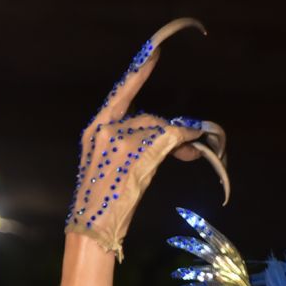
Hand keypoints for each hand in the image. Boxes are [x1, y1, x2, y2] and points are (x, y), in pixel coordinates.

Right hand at [65, 19, 228, 261]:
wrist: (92, 231)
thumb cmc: (102, 208)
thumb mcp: (108, 170)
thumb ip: (127, 149)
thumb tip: (166, 141)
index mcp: (94, 131)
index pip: (120, 94)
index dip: (140, 75)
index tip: (155, 55)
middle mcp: (104, 130)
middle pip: (145, 117)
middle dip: (169, 131)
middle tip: (189, 144)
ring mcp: (118, 141)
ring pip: (158, 129)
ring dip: (178, 142)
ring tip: (191, 152)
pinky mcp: (134, 155)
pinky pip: (166, 140)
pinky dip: (183, 143)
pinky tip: (193, 149)